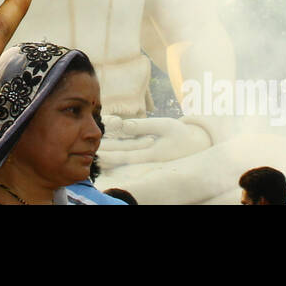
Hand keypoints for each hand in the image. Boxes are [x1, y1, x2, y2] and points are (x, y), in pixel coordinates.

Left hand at [97, 116, 211, 167]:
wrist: (196, 144)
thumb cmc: (180, 134)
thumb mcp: (164, 126)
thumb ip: (144, 126)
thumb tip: (125, 126)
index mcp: (151, 154)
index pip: (126, 156)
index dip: (111, 155)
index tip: (97, 153)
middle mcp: (147, 159)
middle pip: (122, 158)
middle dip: (105, 156)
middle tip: (88, 153)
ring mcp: (147, 158)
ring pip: (125, 156)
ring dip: (110, 154)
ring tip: (93, 152)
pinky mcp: (148, 154)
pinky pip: (130, 153)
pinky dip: (118, 151)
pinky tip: (106, 150)